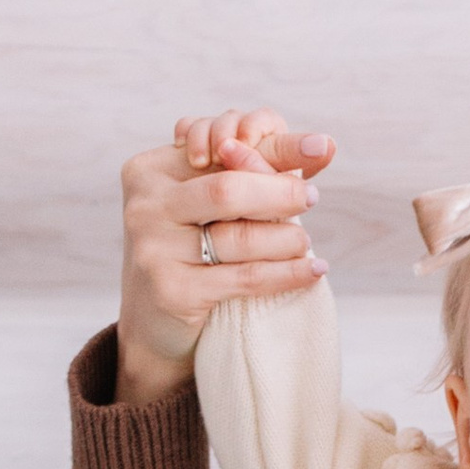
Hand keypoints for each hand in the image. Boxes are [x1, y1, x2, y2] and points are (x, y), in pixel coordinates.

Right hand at [114, 107, 336, 408]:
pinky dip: (286, 274)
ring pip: (239, 236)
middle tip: (311, 197)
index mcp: (150, 170)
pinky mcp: (172, 290)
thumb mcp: (202, 205)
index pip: (220, 148)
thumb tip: (323, 145)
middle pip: (227, 189)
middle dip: (279, 192)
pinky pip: (245, 278)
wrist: (151, 323)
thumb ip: (243, 170)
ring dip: (286, 239)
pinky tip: (312, 271)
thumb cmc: (187, 253)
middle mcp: (146, 204)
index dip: (273, 147)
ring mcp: (154, 247)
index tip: (323, 148)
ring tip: (306, 242)